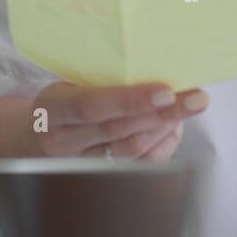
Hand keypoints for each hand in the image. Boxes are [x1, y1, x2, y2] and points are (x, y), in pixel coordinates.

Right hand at [31, 80, 209, 160]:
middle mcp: (63, 142)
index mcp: (52, 110)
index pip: (91, 107)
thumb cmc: (64, 97)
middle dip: (164, 113)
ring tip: (190, 106)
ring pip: (132, 150)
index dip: (130, 101)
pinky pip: (139, 164)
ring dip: (166, 127)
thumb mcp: (69, 80)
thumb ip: (102, 76)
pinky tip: (175, 126)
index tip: (166, 92)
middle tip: (196, 98)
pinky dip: (163, 144)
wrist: (40, 132)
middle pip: (119, 130)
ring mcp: (80, 163)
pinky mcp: (99, 175)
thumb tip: (154, 61)